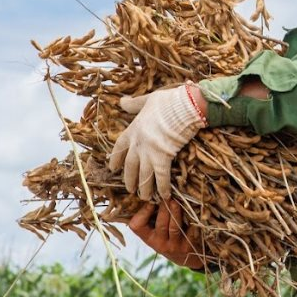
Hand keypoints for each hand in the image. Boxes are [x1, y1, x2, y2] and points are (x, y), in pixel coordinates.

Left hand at [107, 84, 206, 199]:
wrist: (183, 107)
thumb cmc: (167, 101)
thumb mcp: (147, 100)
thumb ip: (134, 104)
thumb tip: (121, 101)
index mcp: (133, 130)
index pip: (119, 147)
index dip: (115, 159)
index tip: (113, 168)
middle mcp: (138, 144)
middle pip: (130, 166)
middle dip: (129, 179)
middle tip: (130, 188)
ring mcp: (150, 153)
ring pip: (143, 176)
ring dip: (143, 188)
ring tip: (144, 197)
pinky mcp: (164, 159)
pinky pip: (162, 178)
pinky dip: (162, 188)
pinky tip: (164, 196)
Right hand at [128, 200, 205, 269]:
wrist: (186, 258)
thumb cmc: (168, 237)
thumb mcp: (155, 232)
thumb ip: (152, 217)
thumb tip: (152, 191)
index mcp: (148, 238)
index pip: (137, 226)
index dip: (143, 212)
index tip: (151, 201)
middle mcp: (159, 244)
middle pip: (160, 224)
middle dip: (164, 208)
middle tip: (167, 195)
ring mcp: (174, 246)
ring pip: (174, 227)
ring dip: (175, 212)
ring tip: (176, 201)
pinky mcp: (188, 246)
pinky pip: (190, 231)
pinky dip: (192, 220)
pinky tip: (192, 211)